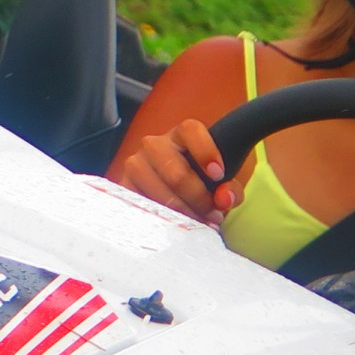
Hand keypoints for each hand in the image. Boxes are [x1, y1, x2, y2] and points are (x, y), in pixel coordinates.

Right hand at [113, 119, 237, 227]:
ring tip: (199, 223)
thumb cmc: (202, 182)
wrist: (173, 193)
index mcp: (181, 135)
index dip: (206, 151)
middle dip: (199, 200)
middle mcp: (153, 145)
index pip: (191, 131)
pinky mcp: (123, 187)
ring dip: (183, 214)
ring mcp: (134, 165)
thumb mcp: (223, 183)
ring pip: (159, 194)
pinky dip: (162, 219)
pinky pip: (142, 206)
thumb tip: (223, 199)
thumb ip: (231, 189)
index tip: (219, 174)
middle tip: (213, 215)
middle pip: (177, 174)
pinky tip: (175, 224)